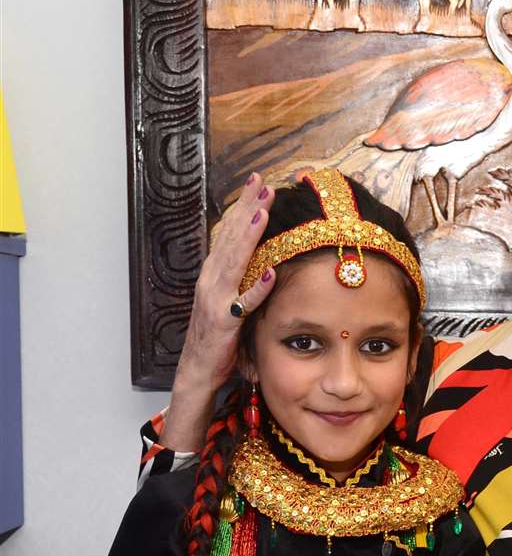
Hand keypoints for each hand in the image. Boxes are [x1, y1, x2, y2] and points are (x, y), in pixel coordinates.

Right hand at [162, 173, 277, 451]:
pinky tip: (270, 272)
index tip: (258, 183)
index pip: (230, 233)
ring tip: (263, 213)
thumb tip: (262, 256)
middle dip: (246, 210)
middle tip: (263, 184)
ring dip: (248, 238)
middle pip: (230, 239)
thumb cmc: (217, 337)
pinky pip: (243, 304)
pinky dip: (255, 288)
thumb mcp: (230, 300)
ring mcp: (216, 301)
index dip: (242, 207)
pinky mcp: (224, 324)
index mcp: (214, 274)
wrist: (197, 371)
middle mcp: (211, 282)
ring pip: (233, 263)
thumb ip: (241, 278)